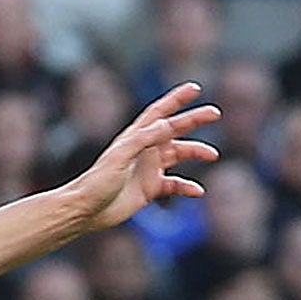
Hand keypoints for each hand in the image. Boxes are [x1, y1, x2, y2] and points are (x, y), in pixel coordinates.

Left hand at [70, 82, 219, 230]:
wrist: (85, 211)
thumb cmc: (97, 182)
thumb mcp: (120, 156)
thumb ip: (143, 139)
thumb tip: (167, 124)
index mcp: (134, 138)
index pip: (158, 112)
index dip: (175, 99)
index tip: (194, 88)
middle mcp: (144, 150)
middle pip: (174, 130)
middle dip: (194, 120)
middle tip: (215, 113)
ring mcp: (148, 169)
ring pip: (179, 154)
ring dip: (196, 152)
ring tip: (212, 154)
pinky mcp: (150, 189)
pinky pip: (175, 184)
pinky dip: (187, 186)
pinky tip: (197, 191)